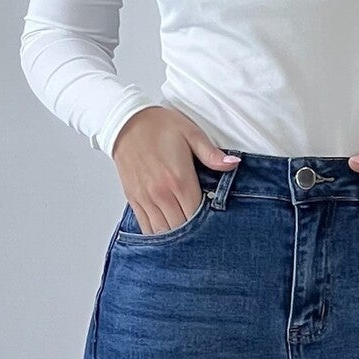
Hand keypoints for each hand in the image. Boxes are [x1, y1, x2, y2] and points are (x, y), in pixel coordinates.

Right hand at [111, 107, 238, 233]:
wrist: (125, 122)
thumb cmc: (159, 126)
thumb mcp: (191, 133)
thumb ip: (211, 154)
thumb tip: (233, 163)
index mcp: (179, 179)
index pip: (197, 214)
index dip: (208, 222)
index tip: (215, 220)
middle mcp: (161, 193)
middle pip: (181, 227)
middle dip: (193, 232)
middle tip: (203, 230)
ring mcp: (145, 198)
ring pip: (163, 231)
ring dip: (175, 236)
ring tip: (187, 234)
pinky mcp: (133, 198)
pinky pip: (145, 226)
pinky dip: (157, 233)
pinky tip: (167, 231)